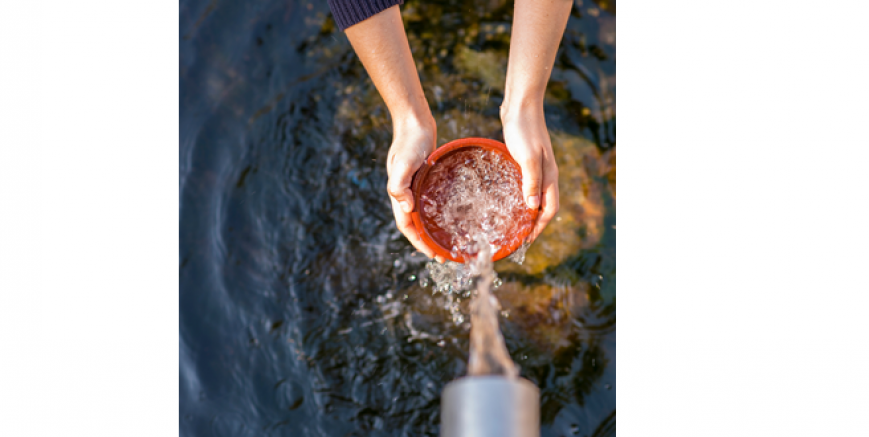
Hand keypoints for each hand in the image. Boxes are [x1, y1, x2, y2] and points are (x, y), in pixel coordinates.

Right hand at [386, 116, 444, 261]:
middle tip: (445, 255)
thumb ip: (399, 185)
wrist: (414, 122)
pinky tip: (452, 216)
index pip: (407, 226)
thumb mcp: (403, 163)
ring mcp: (416, 187)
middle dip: (428, 242)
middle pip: (416, 225)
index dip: (419, 243)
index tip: (433, 255)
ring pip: (424, 215)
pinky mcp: (425, 180)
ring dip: (433, 230)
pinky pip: (431, 202)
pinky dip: (439, 213)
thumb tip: (406, 208)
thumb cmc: (409, 142)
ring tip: (449, 241)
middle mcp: (407, 194)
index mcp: (400, 195)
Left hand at [501, 105, 559, 241]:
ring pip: (535, 196)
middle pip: (544, 206)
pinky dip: (520, 197)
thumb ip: (531, 182)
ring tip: (512, 224)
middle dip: (534, 224)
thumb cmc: (524, 129)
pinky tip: (506, 199)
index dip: (539, 227)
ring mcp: (536, 167)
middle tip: (518, 238)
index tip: (526, 241)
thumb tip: (532, 208)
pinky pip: (526, 185)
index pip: (549, 209)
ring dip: (527, 212)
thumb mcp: (527, 157)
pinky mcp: (525, 161)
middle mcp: (546, 175)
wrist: (520, 105)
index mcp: (549, 176)